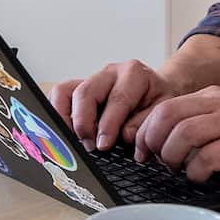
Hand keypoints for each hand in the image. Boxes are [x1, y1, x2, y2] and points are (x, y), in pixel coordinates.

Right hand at [49, 60, 180, 151]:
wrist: (157, 89)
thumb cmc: (158, 101)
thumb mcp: (162, 111)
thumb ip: (145, 123)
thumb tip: (122, 136)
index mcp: (134, 74)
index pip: (117, 99)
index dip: (108, 125)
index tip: (103, 145)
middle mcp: (110, 72)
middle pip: (86, 92)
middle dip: (84, 123)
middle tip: (88, 146)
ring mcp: (92, 79)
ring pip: (65, 92)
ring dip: (64, 118)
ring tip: (73, 140)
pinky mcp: (79, 87)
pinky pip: (60, 95)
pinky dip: (58, 114)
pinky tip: (66, 132)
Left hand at [134, 86, 219, 182]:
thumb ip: (201, 122)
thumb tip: (164, 142)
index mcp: (212, 97)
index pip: (165, 106)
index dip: (146, 130)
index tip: (142, 151)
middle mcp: (219, 105)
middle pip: (168, 116)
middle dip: (153, 142)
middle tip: (155, 161)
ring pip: (183, 134)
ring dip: (172, 156)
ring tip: (177, 169)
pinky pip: (207, 157)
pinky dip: (196, 171)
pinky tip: (201, 176)